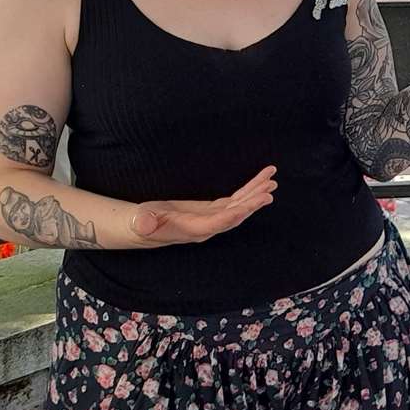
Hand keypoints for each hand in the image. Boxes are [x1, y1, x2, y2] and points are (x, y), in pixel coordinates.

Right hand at [127, 166, 277, 246]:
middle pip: (234, 215)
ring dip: (255, 193)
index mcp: (191, 230)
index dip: (235, 214)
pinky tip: (260, 182)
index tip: (252, 203)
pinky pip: (234, 201)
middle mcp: (206, 227)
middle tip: (269, 189)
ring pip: (238, 207)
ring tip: (272, 180)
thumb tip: (144, 223)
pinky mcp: (211, 211)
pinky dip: (248, 191)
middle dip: (252, 202)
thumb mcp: (137, 221)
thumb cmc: (138, 223)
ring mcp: (211, 219)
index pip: (218, 223)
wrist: (140, 227)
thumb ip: (142, 222)